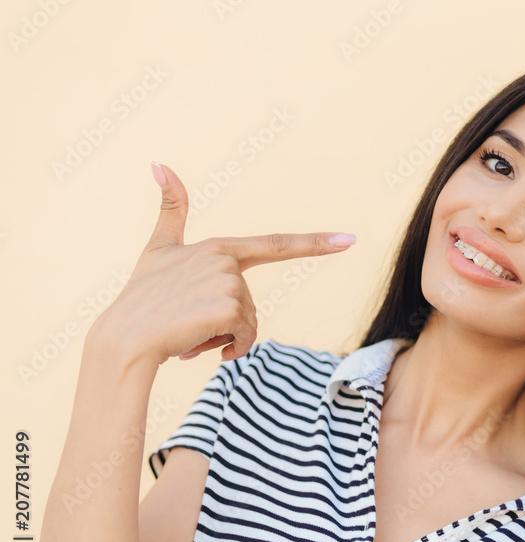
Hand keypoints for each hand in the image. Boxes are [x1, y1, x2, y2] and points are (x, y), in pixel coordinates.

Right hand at [91, 162, 356, 367]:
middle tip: (191, 322)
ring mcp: (228, 282)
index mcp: (219, 247)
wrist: (124, 338)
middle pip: (252, 304)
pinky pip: (246, 337)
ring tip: (190, 330)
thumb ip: (171, 210)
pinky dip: (229, 349)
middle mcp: (226, 260)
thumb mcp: (158, 249)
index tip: (351, 240)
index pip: (275, 245)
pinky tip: (197, 345)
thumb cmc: (142, 297)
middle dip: (229, 324)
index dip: (316, 243)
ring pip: (249, 322)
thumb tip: (160, 161)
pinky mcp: (229, 306)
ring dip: (225, 337)